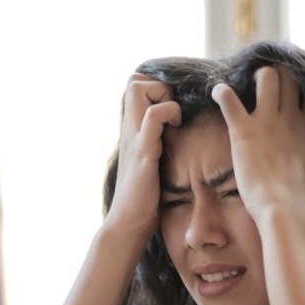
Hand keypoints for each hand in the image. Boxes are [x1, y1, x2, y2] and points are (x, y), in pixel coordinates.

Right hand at [105, 74, 181, 241]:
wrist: (128, 224)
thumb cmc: (143, 200)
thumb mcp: (149, 165)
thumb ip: (156, 147)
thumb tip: (175, 141)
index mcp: (132, 132)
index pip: (134, 86)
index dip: (155, 87)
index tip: (172, 108)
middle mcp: (129, 130)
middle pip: (134, 80)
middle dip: (159, 85)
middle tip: (173, 111)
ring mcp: (134, 139)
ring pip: (138, 89)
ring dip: (163, 96)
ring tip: (174, 120)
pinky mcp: (143, 152)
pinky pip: (152, 117)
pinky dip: (168, 113)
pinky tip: (176, 129)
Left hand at [211, 66, 304, 221]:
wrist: (285, 208)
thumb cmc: (304, 200)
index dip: (303, 88)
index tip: (294, 93)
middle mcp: (291, 118)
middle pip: (291, 77)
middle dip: (279, 75)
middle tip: (266, 85)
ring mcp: (267, 122)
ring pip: (267, 76)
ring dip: (255, 77)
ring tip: (246, 85)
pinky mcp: (244, 130)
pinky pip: (228, 99)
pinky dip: (220, 92)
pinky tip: (217, 93)